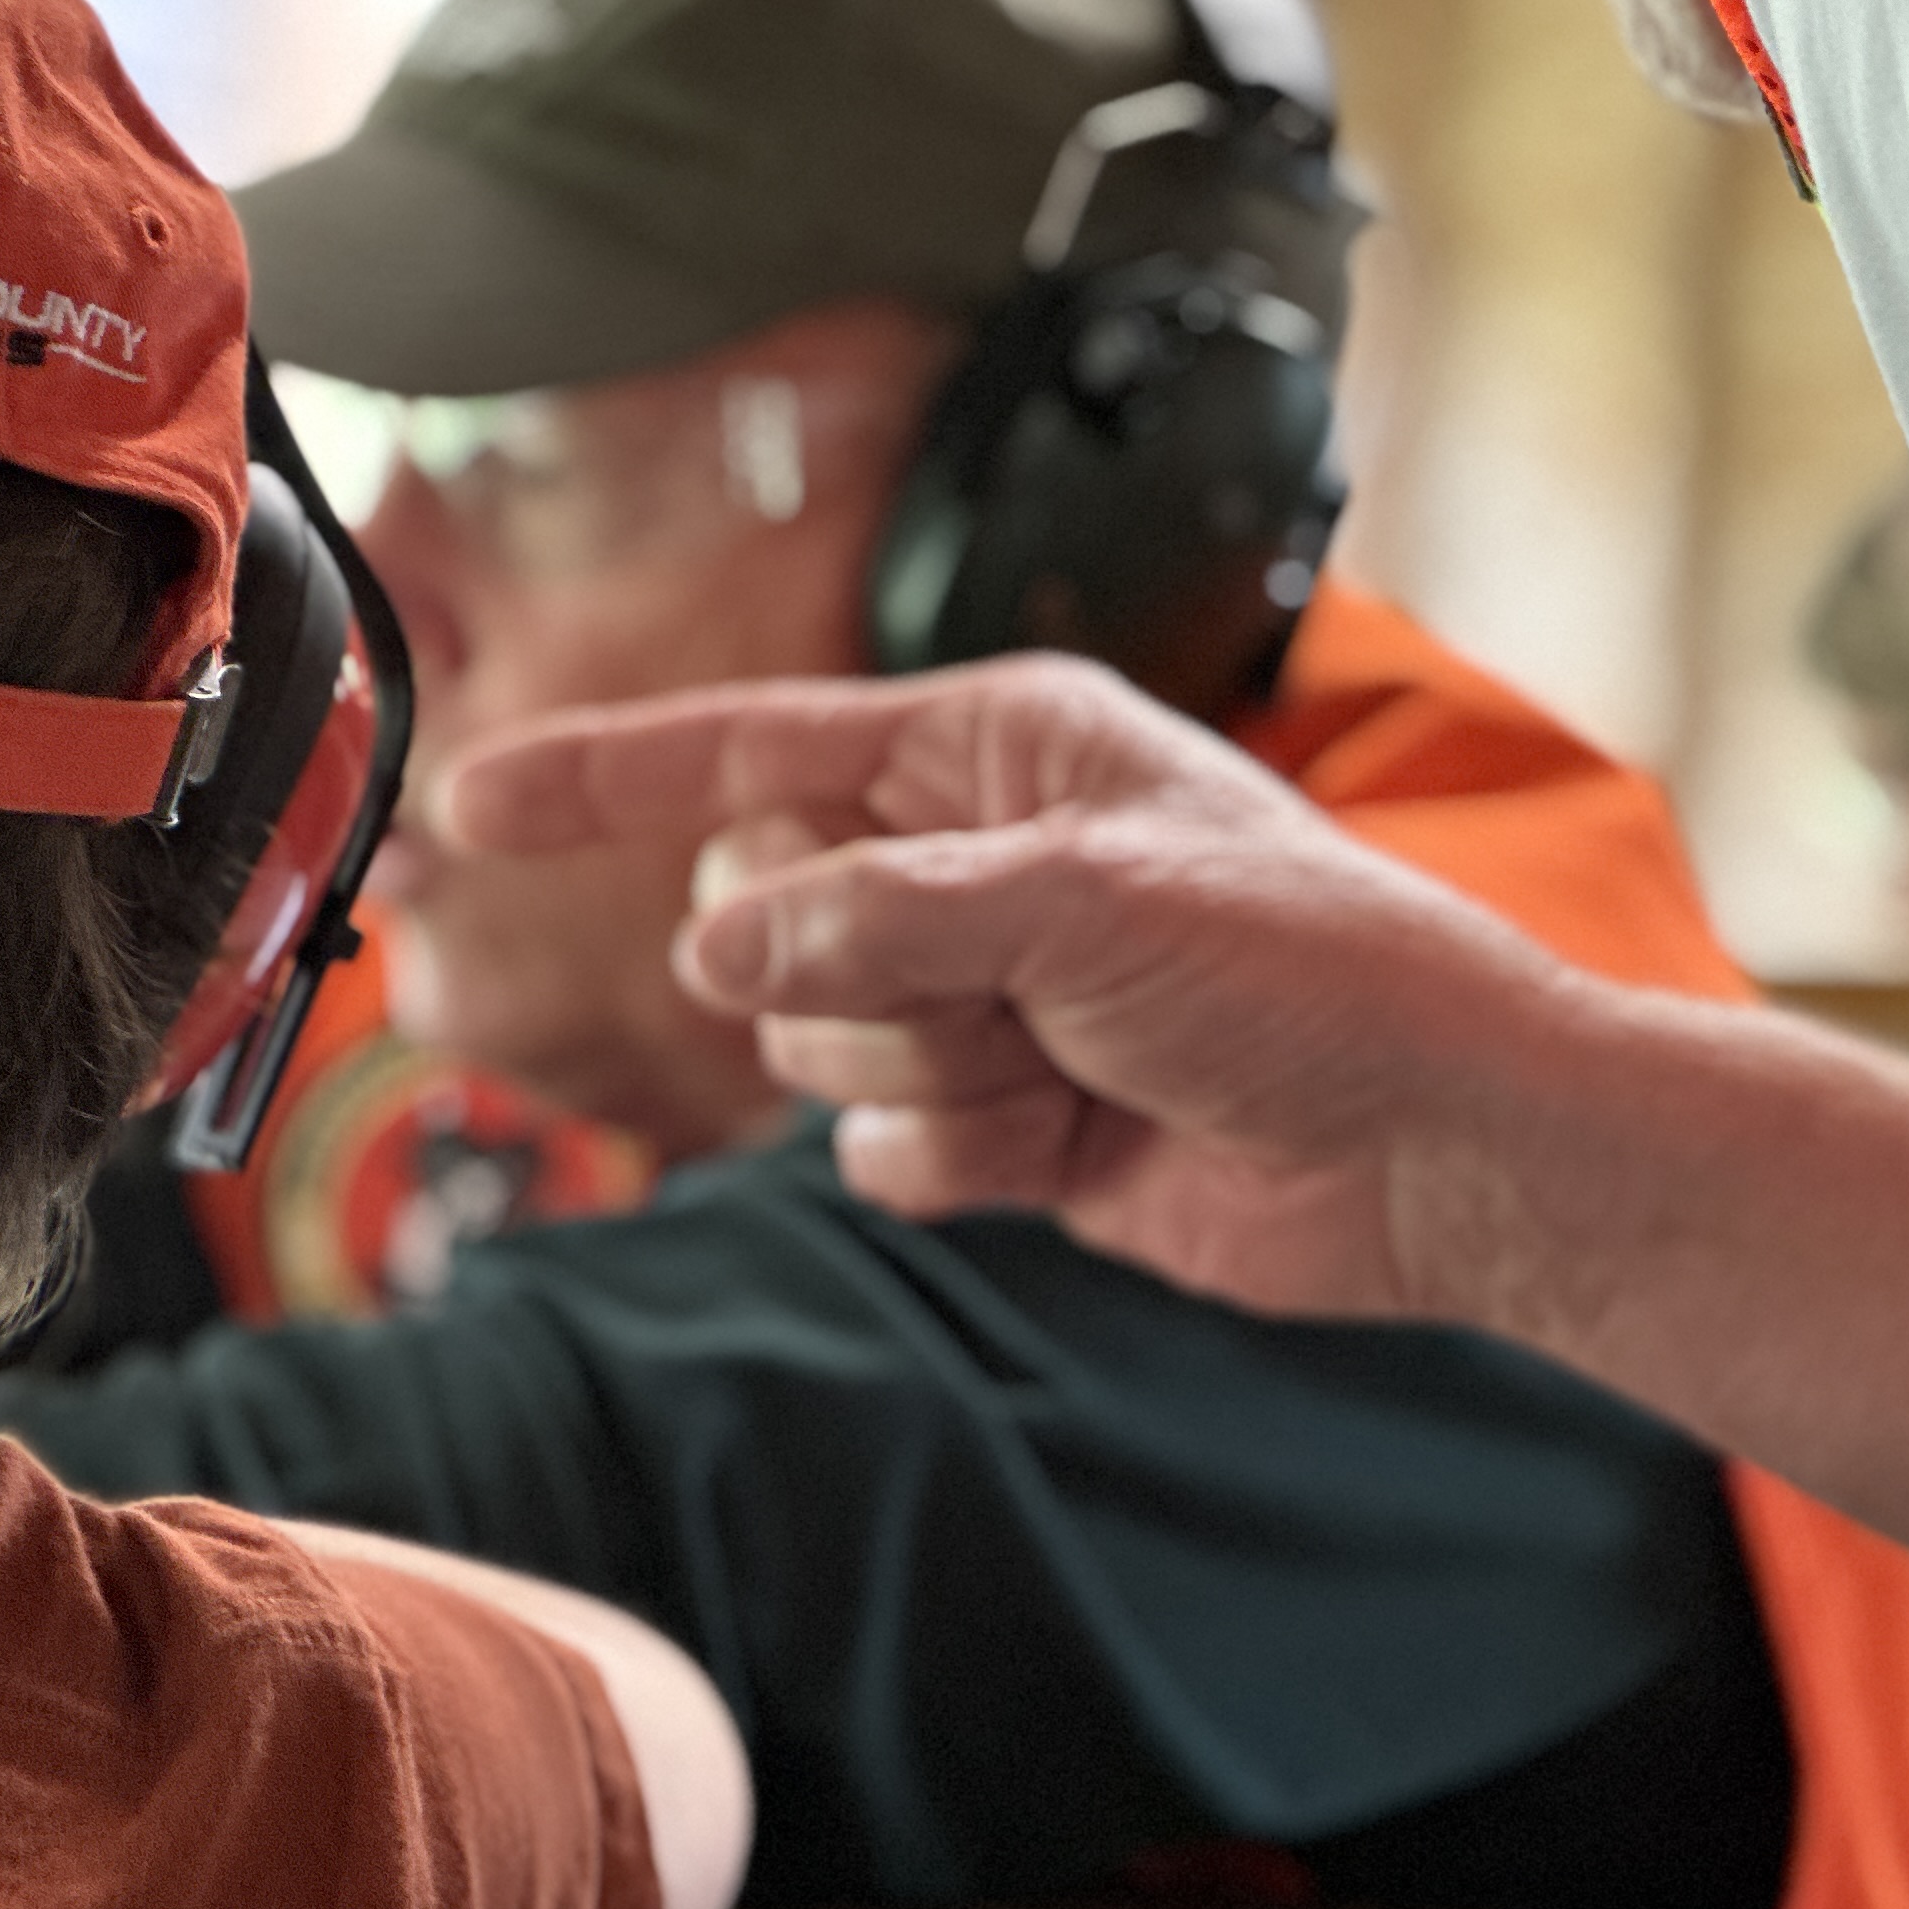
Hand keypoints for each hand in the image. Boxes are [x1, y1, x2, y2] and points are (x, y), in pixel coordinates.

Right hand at [437, 653, 1588, 1322]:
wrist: (1440, 1147)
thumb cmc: (1307, 969)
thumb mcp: (1081, 900)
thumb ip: (872, 914)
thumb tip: (714, 951)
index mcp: (988, 751)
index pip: (747, 749)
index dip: (601, 774)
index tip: (468, 801)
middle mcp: (965, 863)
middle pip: (759, 911)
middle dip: (845, 974)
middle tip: (984, 988)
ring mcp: (975, 997)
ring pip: (811, 1045)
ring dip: (924, 1076)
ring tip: (1063, 1070)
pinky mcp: (998, 1120)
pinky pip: (875, 1150)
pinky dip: (959, 1159)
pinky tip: (1073, 1145)